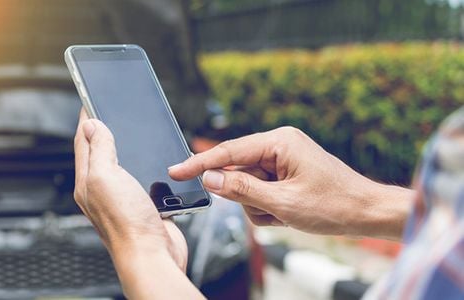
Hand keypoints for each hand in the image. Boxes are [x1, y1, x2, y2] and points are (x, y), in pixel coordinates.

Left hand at [73, 109, 186, 269]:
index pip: (83, 142)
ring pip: (122, 165)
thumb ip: (99, 149)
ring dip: (125, 148)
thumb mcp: (106, 176)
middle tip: (106, 110)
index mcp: (88, 181)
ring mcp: (123, 198)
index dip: (87, 119)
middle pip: (100, 153)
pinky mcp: (143, 205)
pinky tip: (150, 161)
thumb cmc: (127, 223)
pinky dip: (144, 166)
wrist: (152, 256)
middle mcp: (103, 190)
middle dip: (104, 131)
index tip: (89, 99)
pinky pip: (141, 179)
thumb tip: (91, 124)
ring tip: (126, 131)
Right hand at [169, 126, 413, 239]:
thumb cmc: (334, 205)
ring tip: (286, 214)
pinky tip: (289, 213)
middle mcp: (279, 145)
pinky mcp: (285, 172)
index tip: (175, 171)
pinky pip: (260, 191)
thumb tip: (209, 178)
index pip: (228, 153)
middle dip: (247, 197)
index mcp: (279, 142)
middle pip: (237, 172)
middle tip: (270, 210)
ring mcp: (283, 159)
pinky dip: (268, 207)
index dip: (199, 164)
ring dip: (261, 207)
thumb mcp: (283, 203)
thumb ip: (241, 190)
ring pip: (247, 186)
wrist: (367, 213)